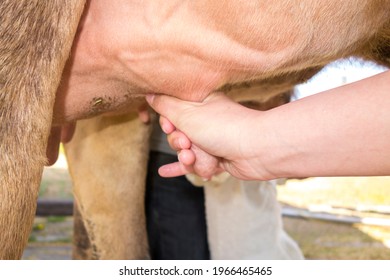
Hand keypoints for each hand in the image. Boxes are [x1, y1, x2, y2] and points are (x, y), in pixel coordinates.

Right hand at [146, 92, 270, 179]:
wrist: (255, 150)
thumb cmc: (223, 127)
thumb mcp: (187, 113)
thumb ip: (165, 106)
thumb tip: (150, 94)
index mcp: (201, 103)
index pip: (173, 111)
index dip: (168, 122)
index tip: (170, 126)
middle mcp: (206, 120)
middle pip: (178, 133)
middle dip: (178, 142)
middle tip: (186, 144)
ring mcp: (212, 140)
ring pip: (187, 151)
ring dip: (187, 158)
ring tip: (194, 159)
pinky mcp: (217, 157)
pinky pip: (196, 163)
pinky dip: (182, 167)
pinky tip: (164, 171)